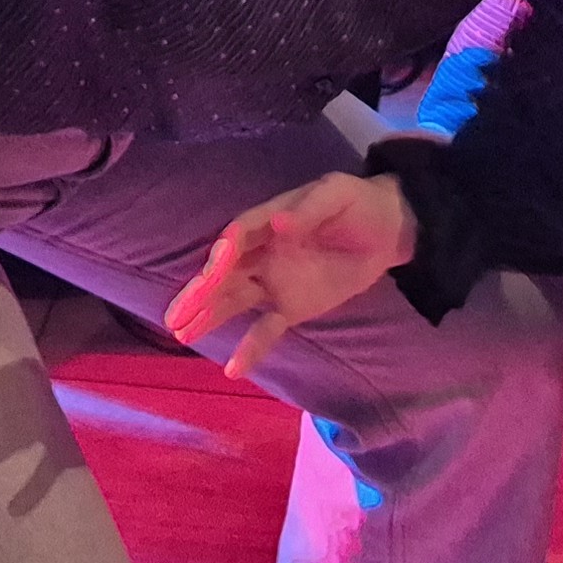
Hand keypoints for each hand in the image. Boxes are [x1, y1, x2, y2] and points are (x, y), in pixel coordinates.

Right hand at [163, 170, 415, 379]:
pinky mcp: (292, 307)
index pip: (240, 236)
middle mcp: (264, 252)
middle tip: (175, 316)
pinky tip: (232, 368)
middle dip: (200, 292)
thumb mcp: (338, 194)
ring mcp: (276, 282)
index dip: (226, 252)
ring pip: (235, 300)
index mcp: (271, 220)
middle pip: (226, 273)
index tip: (214, 268)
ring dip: (209, 316)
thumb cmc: (358, 204)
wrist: (387, 231)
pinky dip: (251, 347)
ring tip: (181, 334)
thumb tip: (279, 222)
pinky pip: (266, 329)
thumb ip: (310, 208)